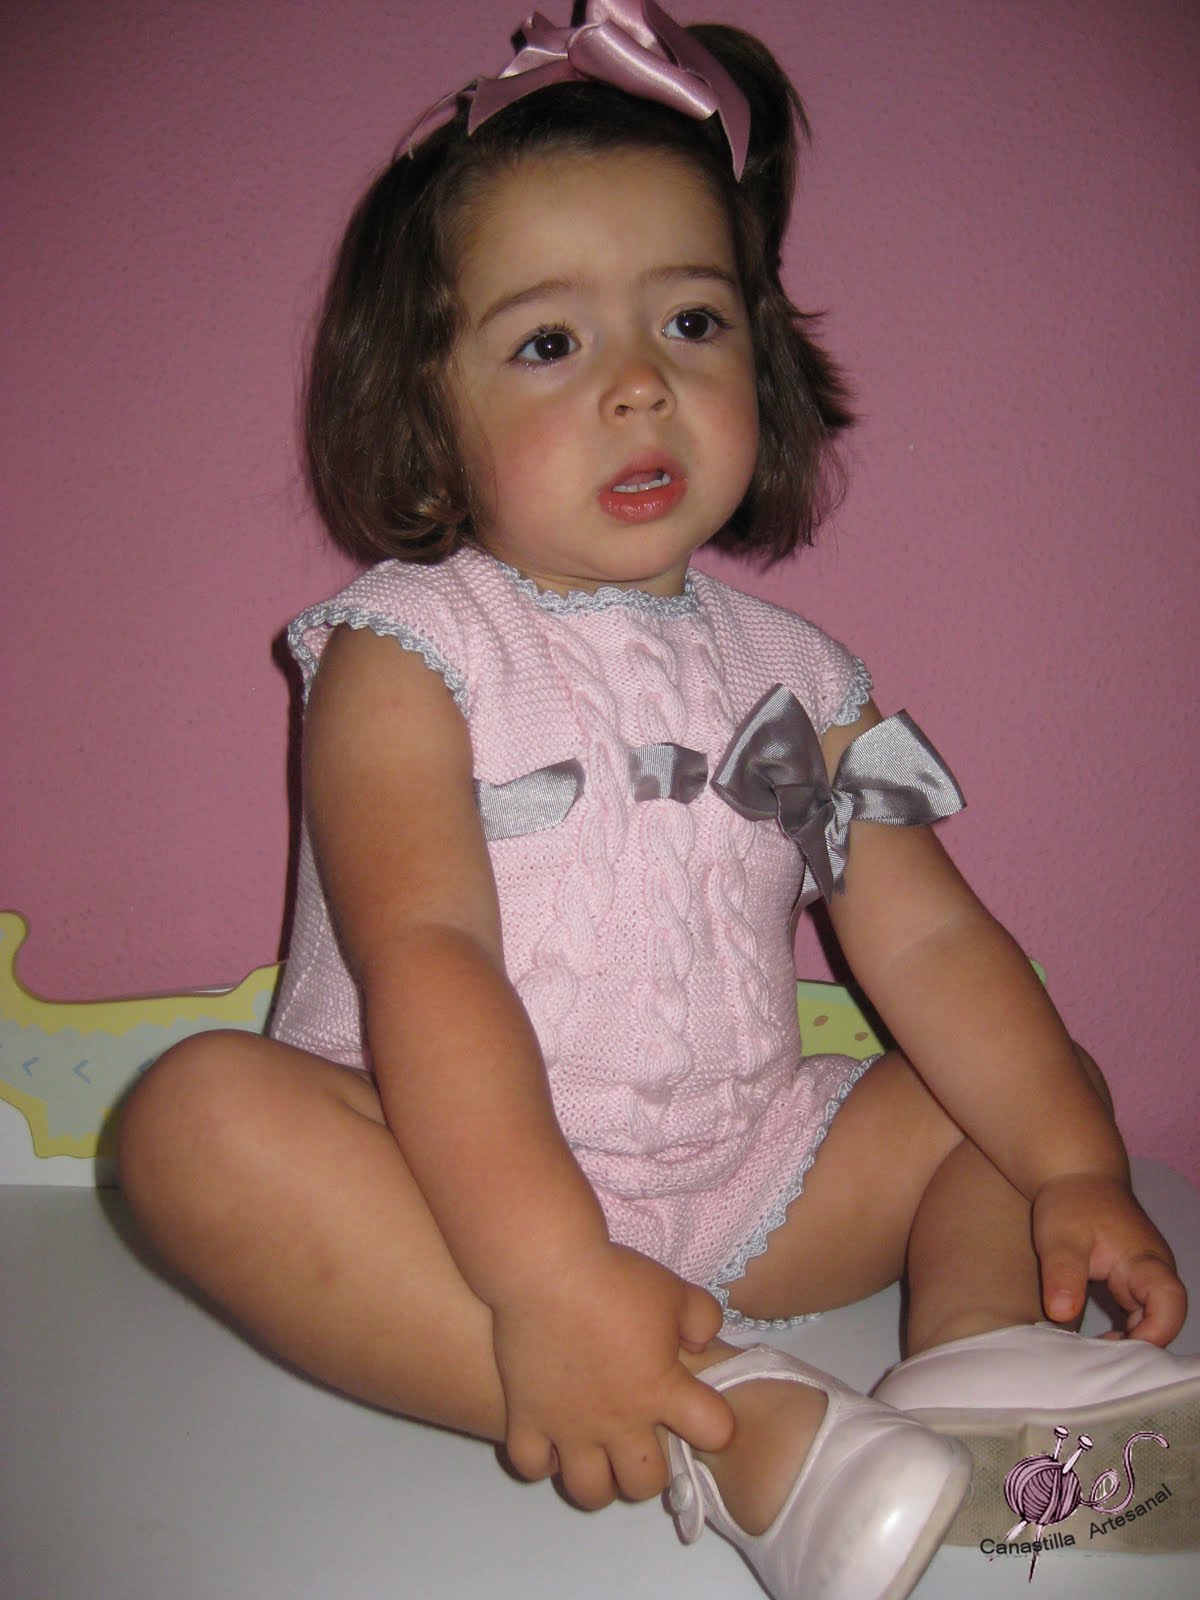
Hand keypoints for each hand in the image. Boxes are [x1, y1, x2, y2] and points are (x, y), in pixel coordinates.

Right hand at [490, 1242, 733, 1508]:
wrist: (547, 1269)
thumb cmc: (614, 1277)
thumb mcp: (674, 1289)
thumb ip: (701, 1320)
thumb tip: (699, 1345)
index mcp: (660, 1389)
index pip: (714, 1432)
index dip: (715, 1423)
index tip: (701, 1408)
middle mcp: (618, 1422)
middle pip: (645, 1484)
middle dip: (649, 1470)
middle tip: (641, 1440)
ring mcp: (569, 1427)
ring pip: (589, 1492)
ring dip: (599, 1480)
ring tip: (598, 1454)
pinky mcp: (526, 1418)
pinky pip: (533, 1466)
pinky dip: (544, 1461)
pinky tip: (551, 1440)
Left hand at [1032, 1172, 1186, 1344]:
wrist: (1076, 1176)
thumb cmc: (1070, 1203)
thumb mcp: (1059, 1237)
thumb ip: (1063, 1275)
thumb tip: (1062, 1313)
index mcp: (1144, 1260)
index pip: (1169, 1303)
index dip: (1154, 1332)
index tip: (1118, 1347)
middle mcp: (1153, 1272)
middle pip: (1164, 1320)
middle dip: (1138, 1345)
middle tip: (1097, 1357)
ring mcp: (1144, 1278)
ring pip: (1151, 1320)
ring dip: (1129, 1340)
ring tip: (1093, 1352)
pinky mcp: (1131, 1281)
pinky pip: (1137, 1314)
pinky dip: (1122, 1331)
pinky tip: (1095, 1339)